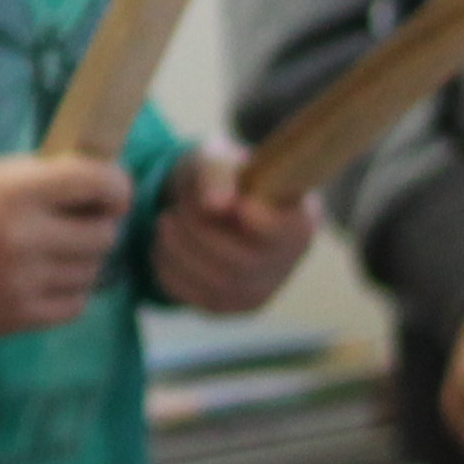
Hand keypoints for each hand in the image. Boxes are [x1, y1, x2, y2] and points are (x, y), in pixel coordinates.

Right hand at [0, 154, 131, 336]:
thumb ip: (48, 177)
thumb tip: (107, 183)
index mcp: (17, 191)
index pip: (96, 182)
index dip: (116, 186)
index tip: (113, 192)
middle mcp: (24, 236)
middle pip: (103, 234)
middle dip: (98, 226)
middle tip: (80, 224)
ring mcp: (23, 280)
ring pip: (92, 271)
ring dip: (82, 260)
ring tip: (54, 253)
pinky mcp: (19, 315)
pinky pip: (75, 304)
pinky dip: (69, 291)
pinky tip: (47, 278)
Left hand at [151, 143, 319, 314]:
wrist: (206, 201)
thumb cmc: (220, 175)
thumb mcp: (217, 157)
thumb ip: (217, 172)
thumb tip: (215, 205)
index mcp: (299, 219)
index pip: (289, 235)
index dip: (264, 225)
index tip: (240, 206)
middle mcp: (288, 261)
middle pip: (244, 263)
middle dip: (198, 234)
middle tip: (175, 211)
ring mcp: (261, 289)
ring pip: (218, 285)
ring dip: (180, 252)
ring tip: (166, 222)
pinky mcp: (230, 305)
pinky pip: (197, 299)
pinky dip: (171, 271)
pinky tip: (164, 246)